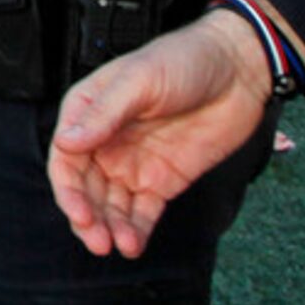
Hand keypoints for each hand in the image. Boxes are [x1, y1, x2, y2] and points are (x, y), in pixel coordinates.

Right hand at [47, 9, 276, 257]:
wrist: (239, 71)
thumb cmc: (186, 59)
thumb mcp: (140, 80)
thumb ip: (103, 114)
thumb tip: (67, 142)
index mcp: (91, 110)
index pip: (66, 157)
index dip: (68, 189)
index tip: (79, 212)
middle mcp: (107, 140)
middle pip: (84, 188)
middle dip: (87, 217)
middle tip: (97, 239)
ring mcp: (133, 162)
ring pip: (110, 205)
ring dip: (109, 227)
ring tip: (117, 245)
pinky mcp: (162, 180)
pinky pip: (141, 212)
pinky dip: (135, 230)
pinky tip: (133, 244)